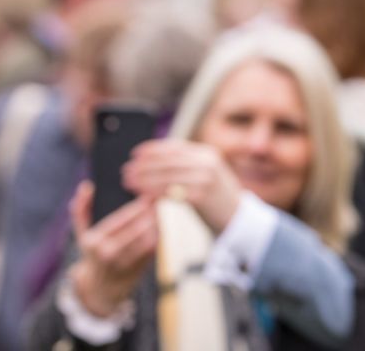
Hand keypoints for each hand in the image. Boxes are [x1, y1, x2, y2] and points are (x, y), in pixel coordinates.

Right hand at [67, 183, 156, 316]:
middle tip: (159, 199)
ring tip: (161, 210)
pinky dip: (159, 235)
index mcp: (95, 242)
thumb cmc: (93, 253)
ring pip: (148, 239)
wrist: (100, 288)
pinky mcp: (140, 268)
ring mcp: (125, 263)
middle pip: (137, 229)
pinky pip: (153, 248)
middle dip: (150, 213)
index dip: (136, 207)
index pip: (120, 220)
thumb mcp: (82, 234)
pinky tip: (161, 224)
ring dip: (157, 223)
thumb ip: (81, 209)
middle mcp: (109, 254)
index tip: (147, 196)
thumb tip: (86, 185)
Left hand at [123, 140, 243, 232]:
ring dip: (144, 179)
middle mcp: (207, 162)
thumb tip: (154, 160)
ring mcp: (206, 178)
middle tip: (125, 171)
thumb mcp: (206, 175)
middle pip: (168, 161)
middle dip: (144, 166)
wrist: (238, 219)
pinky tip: (143, 195)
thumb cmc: (216, 198)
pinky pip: (172, 192)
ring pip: (167, 176)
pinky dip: (155, 193)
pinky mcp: (202, 195)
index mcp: (207, 154)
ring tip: (128, 183)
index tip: (135, 154)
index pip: (174, 147)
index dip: (152, 149)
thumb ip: (186, 165)